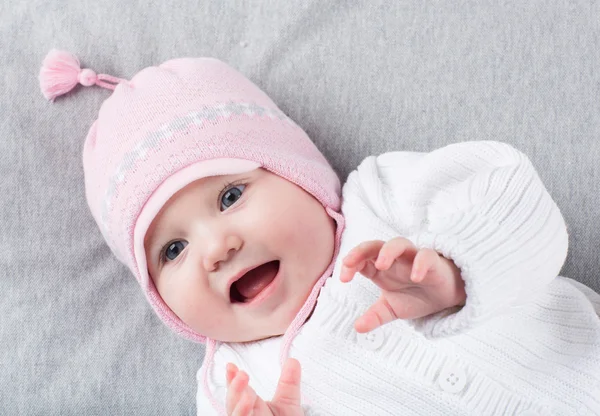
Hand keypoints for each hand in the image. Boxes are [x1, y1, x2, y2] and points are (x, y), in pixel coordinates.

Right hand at [225, 358, 303, 415]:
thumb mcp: (288, 404)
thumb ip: (289, 383)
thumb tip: (293, 360)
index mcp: (251, 406)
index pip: (237, 391)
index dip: (233, 379)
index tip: (231, 366)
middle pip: (233, 405)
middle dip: (235, 390)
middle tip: (243, 375)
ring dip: (240, 409)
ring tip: (248, 396)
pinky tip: (249, 413)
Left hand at [340, 237, 465, 332]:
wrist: (445, 298)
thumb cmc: (416, 296)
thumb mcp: (392, 309)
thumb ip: (375, 316)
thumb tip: (357, 328)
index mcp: (381, 269)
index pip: (361, 259)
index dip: (350, 264)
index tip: (343, 279)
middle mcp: (395, 260)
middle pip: (375, 245)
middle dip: (360, 250)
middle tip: (350, 263)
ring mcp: (413, 258)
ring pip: (399, 243)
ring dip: (388, 251)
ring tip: (381, 265)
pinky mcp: (433, 262)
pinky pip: (427, 255)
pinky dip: (420, 263)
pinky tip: (415, 277)